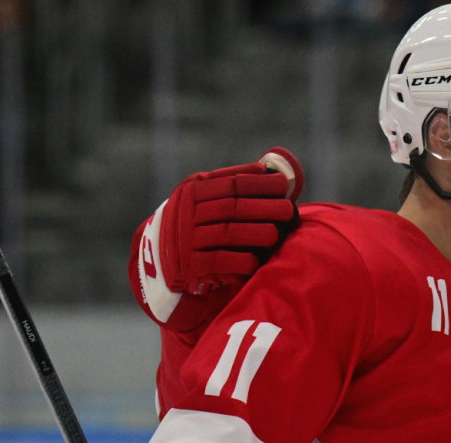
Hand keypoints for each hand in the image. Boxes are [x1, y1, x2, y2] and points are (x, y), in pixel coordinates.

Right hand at [155, 148, 302, 294]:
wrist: (162, 254)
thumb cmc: (195, 219)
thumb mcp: (203, 194)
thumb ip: (231, 181)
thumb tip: (265, 167)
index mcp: (193, 190)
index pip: (231, 184)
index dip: (260, 184)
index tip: (283, 184)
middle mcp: (187, 212)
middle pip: (231, 208)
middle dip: (263, 208)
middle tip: (288, 210)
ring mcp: (187, 239)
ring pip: (227, 233)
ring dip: (255, 233)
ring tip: (275, 234)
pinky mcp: (191, 265)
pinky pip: (218, 261)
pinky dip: (239, 260)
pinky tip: (256, 260)